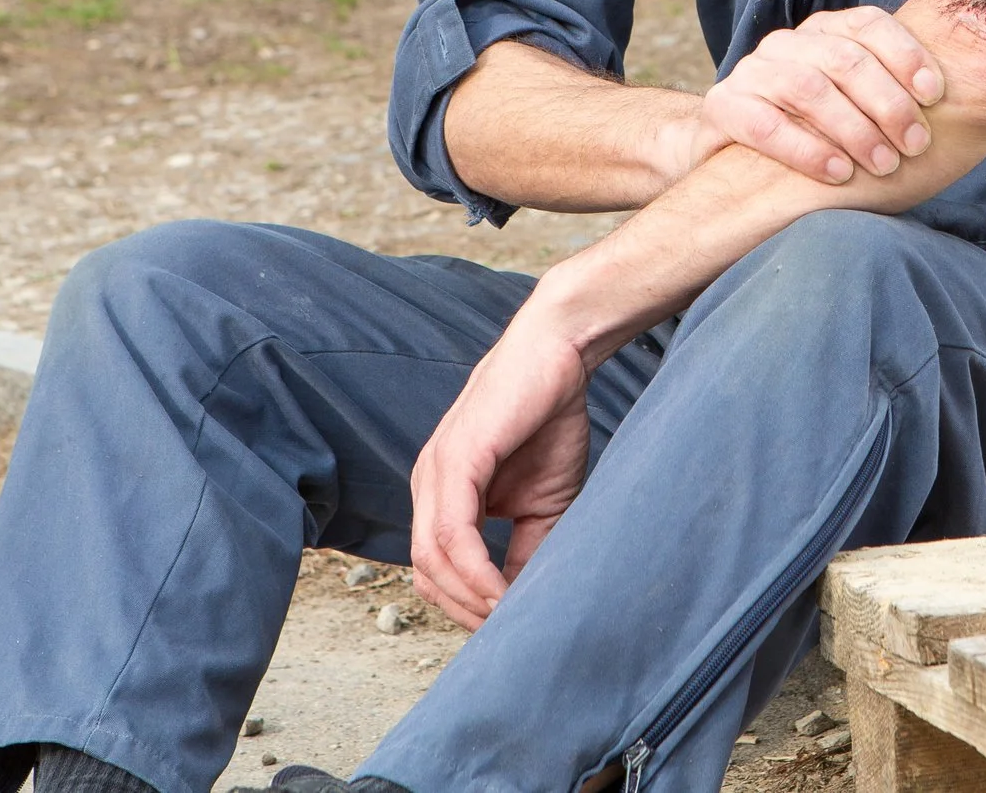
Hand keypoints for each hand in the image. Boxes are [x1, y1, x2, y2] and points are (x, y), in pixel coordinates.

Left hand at [407, 315, 591, 629]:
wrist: (559, 355)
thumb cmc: (548, 420)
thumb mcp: (542, 504)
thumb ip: (526, 550)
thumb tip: (522, 603)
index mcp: (442, 496)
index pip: (436, 571)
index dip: (468, 608)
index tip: (508, 629)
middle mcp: (428, 486)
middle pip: (426, 574)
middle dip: (467, 612)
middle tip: (510, 630)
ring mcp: (435, 472)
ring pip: (433, 560)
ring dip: (471, 599)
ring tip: (511, 614)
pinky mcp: (455, 458)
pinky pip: (453, 532)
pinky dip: (475, 569)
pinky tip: (503, 587)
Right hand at [672, 6, 945, 185]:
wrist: (730, 158)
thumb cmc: (815, 136)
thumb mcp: (854, 109)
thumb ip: (892, 98)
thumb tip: (969, 102)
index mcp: (822, 31)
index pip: (868, 23)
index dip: (906, 54)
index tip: (936, 95)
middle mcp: (786, 44)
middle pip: (844, 58)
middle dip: (888, 103)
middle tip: (917, 145)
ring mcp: (752, 73)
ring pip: (808, 88)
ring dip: (854, 129)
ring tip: (884, 164)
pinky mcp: (724, 107)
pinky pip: (766, 125)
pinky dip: (808, 150)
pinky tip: (838, 173)